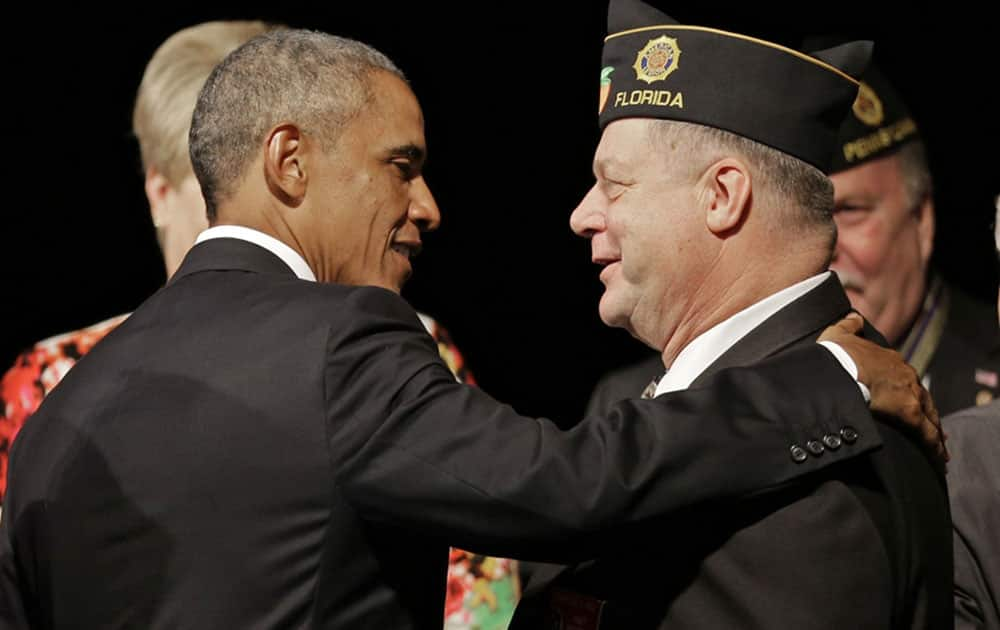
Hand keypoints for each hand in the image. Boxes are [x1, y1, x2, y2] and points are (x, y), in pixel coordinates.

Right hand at [819, 313, 947, 463]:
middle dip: (926, 412)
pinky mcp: (910, 413)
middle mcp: (906, 376)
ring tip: (938, 445)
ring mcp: (910, 394)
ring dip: (934, 430)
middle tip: (931, 426)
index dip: (908, 390)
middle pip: (922, 397)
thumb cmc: (836, 354)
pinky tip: (939, 456)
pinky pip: (927, 432)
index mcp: (891, 360)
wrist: (838, 368)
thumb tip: (853, 317)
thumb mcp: (838, 334)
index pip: (905, 378)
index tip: (911, 400)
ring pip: (929, 415)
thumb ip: (848, 325)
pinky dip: (934, 445)